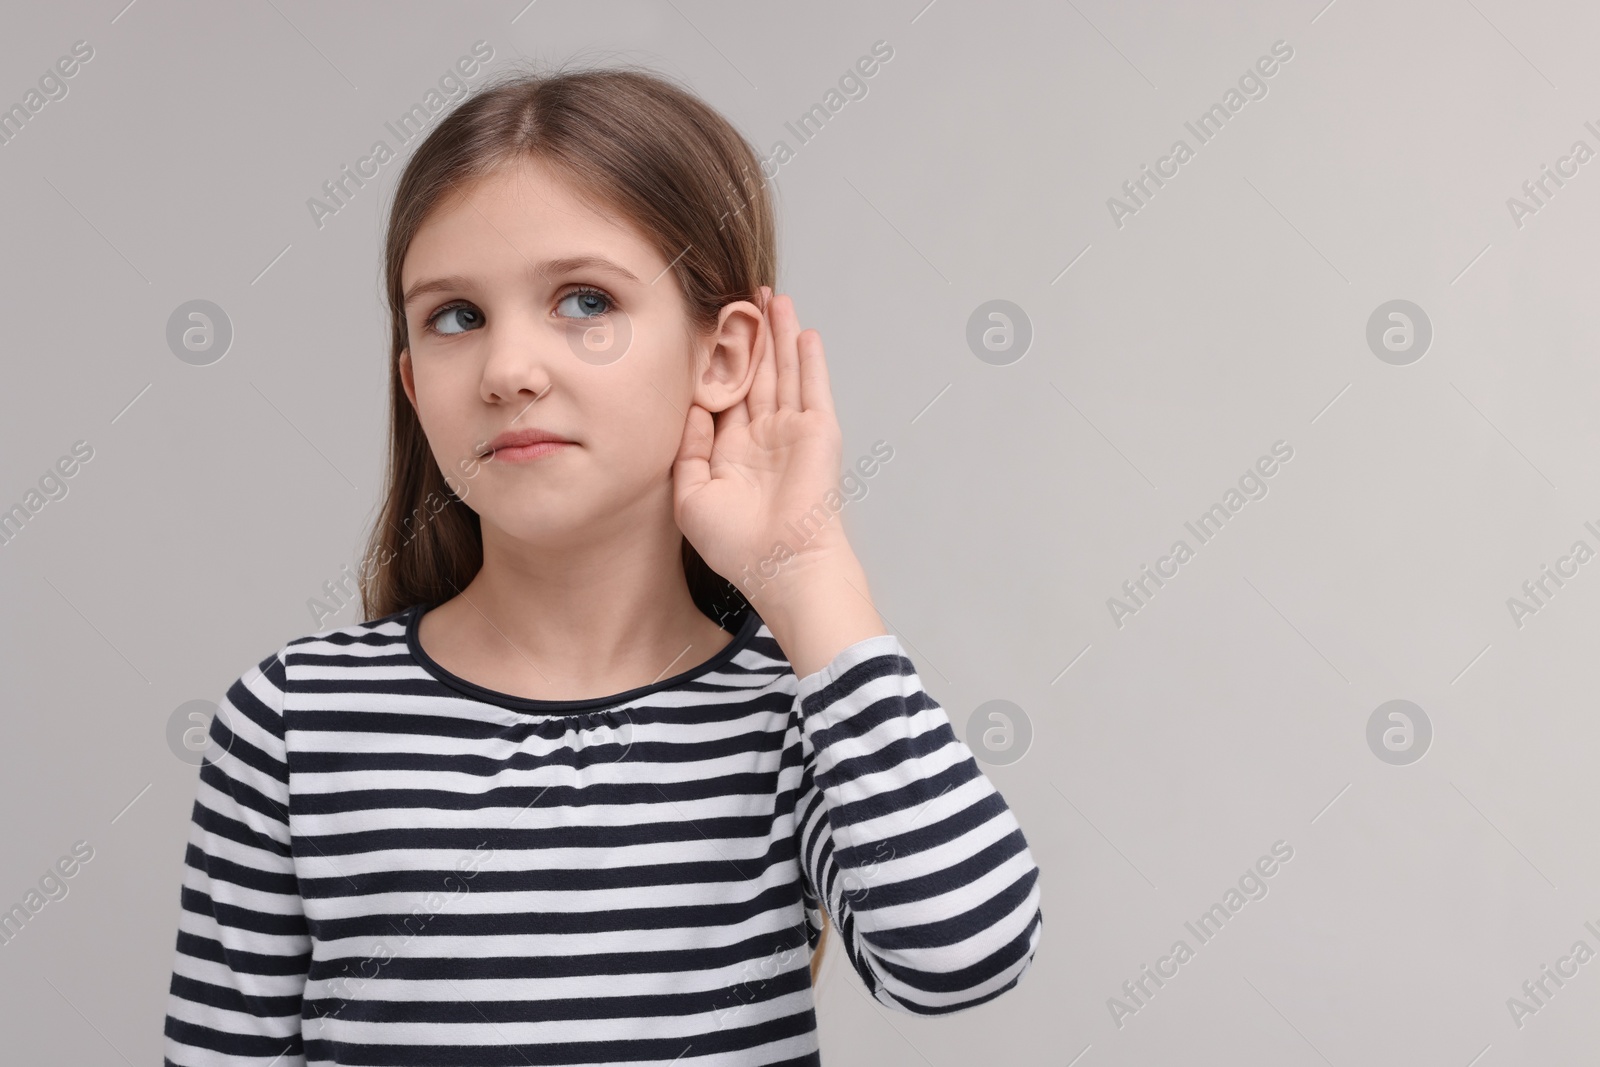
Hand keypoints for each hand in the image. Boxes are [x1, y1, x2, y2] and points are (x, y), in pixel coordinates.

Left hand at [672, 287, 852, 604]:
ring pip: (783, 371)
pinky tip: (802, 330)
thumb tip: (690, 407)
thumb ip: (687, 450)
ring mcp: (793, 432)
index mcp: (732, 454)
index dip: (715, 364)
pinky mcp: (819, 431)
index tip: (703, 329)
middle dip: (750, 336)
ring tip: (770, 297)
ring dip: (778, 334)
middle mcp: (763, 438)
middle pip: (755, 374)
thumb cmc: (736, 545)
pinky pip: (812, 386)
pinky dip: (808, 358)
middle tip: (740, 297)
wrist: (782, 565)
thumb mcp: (690, 497)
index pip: (723, 397)